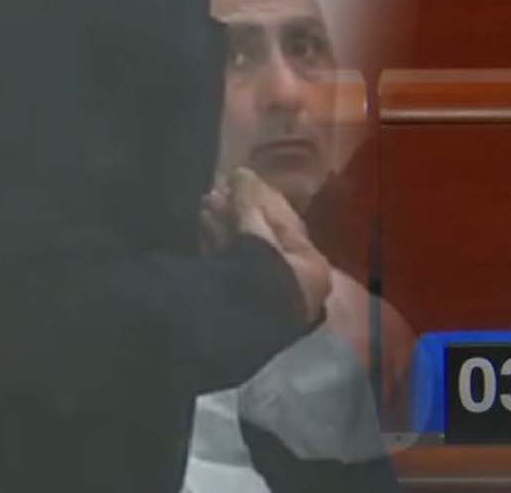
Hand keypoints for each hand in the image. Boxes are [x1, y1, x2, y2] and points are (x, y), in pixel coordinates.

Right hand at [201, 167, 331, 322]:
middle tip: (216, 188)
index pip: (286, 222)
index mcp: (310, 266)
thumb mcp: (258, 239)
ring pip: (245, 250)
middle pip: (264, 235)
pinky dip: (217, 243)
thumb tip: (242, 175)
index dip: (261, 196)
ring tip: (205, 200)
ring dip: (225, 223)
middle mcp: (294, 280)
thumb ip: (250, 206)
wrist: (231, 335)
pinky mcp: (241, 302)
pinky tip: (200, 222)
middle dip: (238, 210)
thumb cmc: (260, 283)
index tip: (238, 176)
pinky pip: (231, 265)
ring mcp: (268, 294)